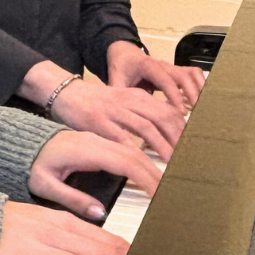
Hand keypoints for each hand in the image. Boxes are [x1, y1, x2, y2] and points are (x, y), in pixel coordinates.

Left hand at [28, 129, 161, 217]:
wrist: (22, 139)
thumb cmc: (31, 162)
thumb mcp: (44, 184)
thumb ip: (72, 199)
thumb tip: (100, 214)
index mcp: (86, 150)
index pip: (125, 162)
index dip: (146, 177)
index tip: (158, 194)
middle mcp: (96, 140)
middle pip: (136, 153)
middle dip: (156, 173)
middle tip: (170, 193)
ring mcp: (99, 137)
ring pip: (134, 147)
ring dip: (153, 163)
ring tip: (167, 182)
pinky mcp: (99, 138)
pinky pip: (128, 145)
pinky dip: (144, 157)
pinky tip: (152, 167)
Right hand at [50, 76, 186, 158]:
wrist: (63, 92)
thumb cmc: (93, 102)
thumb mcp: (121, 100)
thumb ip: (139, 112)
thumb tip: (162, 131)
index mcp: (136, 96)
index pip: (167, 109)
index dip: (181, 127)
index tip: (191, 142)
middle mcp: (128, 101)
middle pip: (162, 117)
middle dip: (177, 137)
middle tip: (187, 155)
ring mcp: (113, 111)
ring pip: (145, 127)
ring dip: (162, 145)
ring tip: (172, 161)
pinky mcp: (98, 122)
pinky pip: (120, 137)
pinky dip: (133, 150)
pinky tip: (142, 162)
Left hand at [107, 40, 205, 110]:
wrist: (124, 53)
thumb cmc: (120, 68)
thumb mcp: (115, 80)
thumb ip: (120, 96)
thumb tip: (123, 116)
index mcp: (148, 66)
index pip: (165, 80)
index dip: (175, 96)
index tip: (181, 112)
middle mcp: (163, 65)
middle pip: (183, 76)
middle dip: (192, 94)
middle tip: (196, 114)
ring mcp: (172, 67)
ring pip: (191, 73)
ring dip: (199, 89)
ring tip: (201, 108)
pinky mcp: (176, 71)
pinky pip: (193, 74)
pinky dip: (200, 85)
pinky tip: (200, 100)